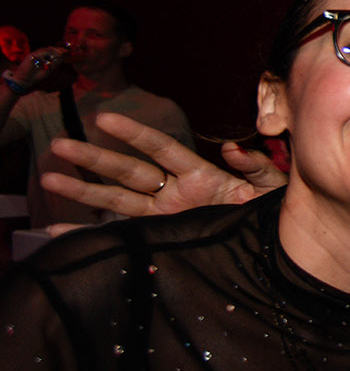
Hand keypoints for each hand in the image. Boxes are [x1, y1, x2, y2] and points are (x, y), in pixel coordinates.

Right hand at [6, 46, 67, 92]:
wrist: (25, 80)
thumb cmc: (36, 76)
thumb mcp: (49, 70)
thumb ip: (55, 64)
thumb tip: (62, 58)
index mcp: (44, 57)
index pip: (53, 51)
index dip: (60, 51)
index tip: (67, 52)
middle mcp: (40, 54)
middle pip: (50, 49)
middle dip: (58, 49)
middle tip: (65, 51)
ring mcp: (35, 54)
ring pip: (45, 50)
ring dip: (53, 51)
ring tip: (60, 53)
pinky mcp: (30, 56)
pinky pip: (39, 53)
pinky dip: (45, 54)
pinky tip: (51, 56)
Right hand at [40, 112, 284, 218]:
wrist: (280, 251)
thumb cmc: (276, 211)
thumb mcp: (272, 186)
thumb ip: (255, 166)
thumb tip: (232, 149)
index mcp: (200, 175)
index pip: (161, 149)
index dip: (134, 135)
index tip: (105, 119)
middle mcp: (176, 193)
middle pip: (128, 172)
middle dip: (94, 159)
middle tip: (59, 145)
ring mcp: (166, 216)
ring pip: (118, 200)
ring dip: (83, 191)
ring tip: (49, 178)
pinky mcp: (164, 238)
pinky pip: (125, 235)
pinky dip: (91, 236)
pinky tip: (59, 236)